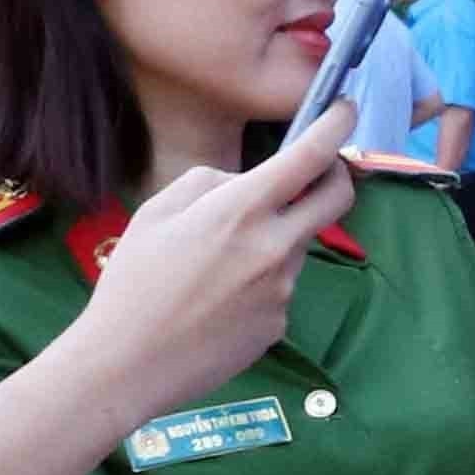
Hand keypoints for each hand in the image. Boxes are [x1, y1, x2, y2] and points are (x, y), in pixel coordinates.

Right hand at [61, 107, 357, 411]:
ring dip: (275, 238)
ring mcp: (283, 289)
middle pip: (337, 199)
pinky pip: (278, 288)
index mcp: (241, 209)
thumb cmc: (133, 282)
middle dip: (338, 175)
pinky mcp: (279, 324)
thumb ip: (210, 184)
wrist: (127, 364)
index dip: (337, 125)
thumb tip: (245, 184)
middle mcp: (274, 246)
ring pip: (295, 246)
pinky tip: (214, 302)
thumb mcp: (156, 211)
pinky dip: (258, 283)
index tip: (347, 109)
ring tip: (214, 265)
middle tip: (322, 170)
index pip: (311, 156)